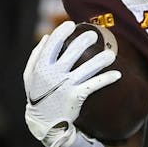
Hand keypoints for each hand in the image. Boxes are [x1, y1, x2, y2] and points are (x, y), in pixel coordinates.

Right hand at [22, 21, 119, 146]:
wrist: (44, 122)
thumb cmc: (38, 95)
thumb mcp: (29, 76)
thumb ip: (36, 56)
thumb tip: (46, 37)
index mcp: (41, 67)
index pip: (52, 45)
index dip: (61, 33)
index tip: (71, 25)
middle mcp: (53, 75)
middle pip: (71, 53)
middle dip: (83, 41)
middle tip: (93, 34)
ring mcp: (65, 86)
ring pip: (86, 69)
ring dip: (100, 60)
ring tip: (111, 53)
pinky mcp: (76, 97)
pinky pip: (94, 85)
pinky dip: (106, 79)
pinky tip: (117, 74)